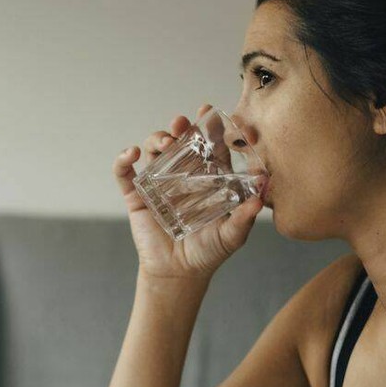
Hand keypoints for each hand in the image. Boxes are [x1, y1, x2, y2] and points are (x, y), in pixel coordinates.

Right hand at [113, 102, 264, 280]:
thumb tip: (261, 196)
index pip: (210, 146)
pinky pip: (125, 173)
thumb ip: (245, 216)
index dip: (210, 128)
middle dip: (180, 127)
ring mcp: (158, 184)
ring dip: (156, 138)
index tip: (210, 113)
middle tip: (182, 124)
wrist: (179, 274)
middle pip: (180, 142)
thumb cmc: (208, 252)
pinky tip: (131, 153)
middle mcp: (182, 176)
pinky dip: (124, 160)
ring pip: (154, 151)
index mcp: (207, 179)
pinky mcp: (137, 197)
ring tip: (164, 141)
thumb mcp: (232, 235)